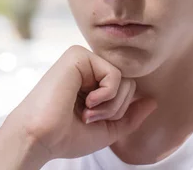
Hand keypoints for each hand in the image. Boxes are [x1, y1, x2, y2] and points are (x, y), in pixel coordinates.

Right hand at [2, 45, 156, 160]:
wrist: (40, 137)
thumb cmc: (65, 136)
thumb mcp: (106, 130)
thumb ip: (130, 116)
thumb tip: (153, 101)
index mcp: (91, 81)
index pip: (127, 90)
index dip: (117, 112)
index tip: (91, 121)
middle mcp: (87, 67)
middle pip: (129, 83)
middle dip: (115, 109)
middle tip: (88, 117)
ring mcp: (82, 59)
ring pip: (124, 79)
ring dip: (110, 105)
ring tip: (85, 112)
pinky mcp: (78, 55)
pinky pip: (115, 74)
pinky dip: (106, 95)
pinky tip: (86, 101)